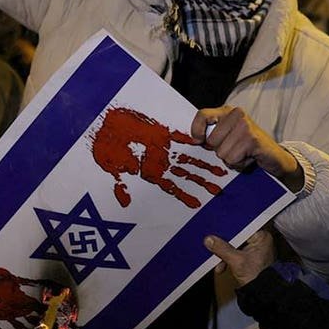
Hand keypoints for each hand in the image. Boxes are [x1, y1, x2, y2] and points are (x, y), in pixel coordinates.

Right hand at [92, 106, 226, 208]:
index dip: (184, 195)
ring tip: (220, 172)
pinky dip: (195, 143)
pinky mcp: (166, 134)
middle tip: (219, 191)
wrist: (109, 124)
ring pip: (189, 159)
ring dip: (204, 165)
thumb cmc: (108, 146)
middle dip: (201, 183)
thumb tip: (123, 201)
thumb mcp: (111, 167)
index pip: (171, 187)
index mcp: (150, 173)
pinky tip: (208, 147)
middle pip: (186, 175)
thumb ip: (120, 184)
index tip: (198, 204)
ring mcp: (165, 148)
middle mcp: (161, 162)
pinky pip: (184, 139)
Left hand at [192, 107, 303, 191]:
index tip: (198, 141)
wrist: (274, 157)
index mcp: (228, 111)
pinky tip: (250, 157)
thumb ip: (212, 135)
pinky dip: (240, 164)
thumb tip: (195, 139)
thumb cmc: (248, 148)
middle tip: (236, 149)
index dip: (197, 130)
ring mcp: (245, 125)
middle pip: (211, 140)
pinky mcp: (252, 138)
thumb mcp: (227, 137)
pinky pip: (232, 158)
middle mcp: (237, 114)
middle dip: (221, 151)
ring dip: (232, 159)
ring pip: (221, 152)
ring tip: (244, 154)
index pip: (203, 115)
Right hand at [205, 230, 274, 286]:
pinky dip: (229, 259)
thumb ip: (222, 249)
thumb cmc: (256, 276)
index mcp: (262, 236)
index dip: (228, 230)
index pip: (241, 227)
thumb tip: (209, 240)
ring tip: (218, 262)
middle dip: (224, 245)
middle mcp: (260, 241)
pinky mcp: (250, 258)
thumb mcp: (236, 261)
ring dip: (225, 254)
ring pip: (235, 246)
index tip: (216, 232)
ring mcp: (255, 250)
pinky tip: (221, 266)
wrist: (262, 294)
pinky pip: (236, 253)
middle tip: (214, 247)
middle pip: (237, 237)